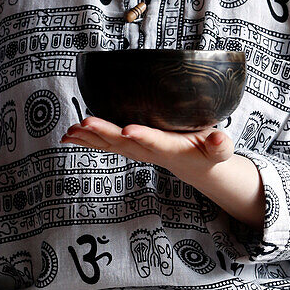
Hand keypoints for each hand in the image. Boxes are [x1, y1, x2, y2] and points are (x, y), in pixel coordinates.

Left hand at [60, 116, 234, 179]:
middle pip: (124, 144)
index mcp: (171, 148)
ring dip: (88, 138)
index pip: (156, 142)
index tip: (128, 130)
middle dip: (104, 133)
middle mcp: (149, 151)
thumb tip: (220, 140)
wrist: (196, 167)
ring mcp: (136, 151)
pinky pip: (104, 145)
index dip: (143, 137)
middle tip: (85, 122)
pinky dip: (86, 140)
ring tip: (70, 130)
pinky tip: (68, 135)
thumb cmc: (208, 153)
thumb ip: (220, 146)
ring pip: (110, 145)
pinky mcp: (129, 148)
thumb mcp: (220, 151)